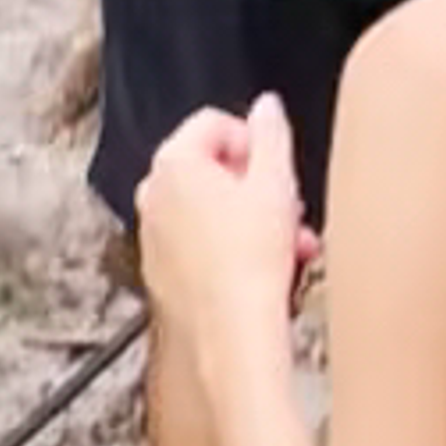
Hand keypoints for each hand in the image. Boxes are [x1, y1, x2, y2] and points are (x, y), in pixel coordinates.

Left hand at [135, 96, 308, 358]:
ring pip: (212, 211)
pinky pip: (201, 246)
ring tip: (292, 246)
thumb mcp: (276, 184)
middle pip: (214, 169)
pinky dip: (233, 249)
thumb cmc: (251, 264)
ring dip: (255, 221)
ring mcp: (153, 235)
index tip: (279, 169)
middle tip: (291, 210)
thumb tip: (267, 107)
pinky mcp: (162, 272)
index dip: (255, 142)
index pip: (214, 122)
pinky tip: (269, 271)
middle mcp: (153, 193)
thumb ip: (272, 134)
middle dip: (260, 188)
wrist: (233, 337)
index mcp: (173, 162)